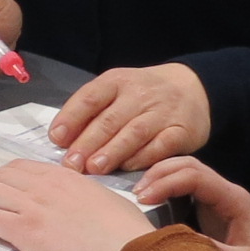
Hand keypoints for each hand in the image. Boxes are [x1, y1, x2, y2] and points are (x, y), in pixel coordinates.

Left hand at [0, 159, 152, 250]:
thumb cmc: (125, 231)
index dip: (4, 172)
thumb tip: (82, 203)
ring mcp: (32, 206)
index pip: (24, 167)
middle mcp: (45, 185)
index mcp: (65, 176)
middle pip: (2, 176)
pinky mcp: (24, 230)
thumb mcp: (106, 200)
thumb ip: (86, 196)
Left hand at [51, 63, 209, 172]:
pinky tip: (127, 169)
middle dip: (88, 142)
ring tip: (94, 168)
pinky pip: (161, 146)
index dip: (72, 118)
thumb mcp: (116, 91)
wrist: (192, 87)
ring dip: (112, 152)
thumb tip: (62, 140)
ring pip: (133, 133)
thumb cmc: (143, 95)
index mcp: (116, 81)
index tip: (57, 139)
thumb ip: (91, 112)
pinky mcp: (181, 130)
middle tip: (71, 164)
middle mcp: (139, 94)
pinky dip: (143, 158)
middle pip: (110, 119)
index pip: (90, 97)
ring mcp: (161, 112)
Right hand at [134, 156, 249, 250]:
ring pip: (184, 172)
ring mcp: (218, 200)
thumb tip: (172, 240)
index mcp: (235, 200)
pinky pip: (184, 189)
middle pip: (188, 165)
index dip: (166, 183)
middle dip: (158, 173)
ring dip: (159, 177)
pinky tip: (148, 201)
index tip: (143, 199)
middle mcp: (226, 194)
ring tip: (136, 196)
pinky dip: (164, 188)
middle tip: (134, 194)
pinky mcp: (211, 211)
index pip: (195, 176)